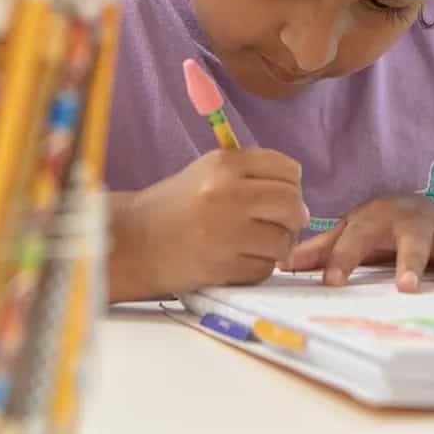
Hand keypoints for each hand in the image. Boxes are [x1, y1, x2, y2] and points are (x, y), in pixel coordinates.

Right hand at [122, 148, 308, 296]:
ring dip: (277, 246)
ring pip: (283, 240)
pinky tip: (239, 260)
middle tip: (279, 225)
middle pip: (291, 204)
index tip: (280, 196)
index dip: (291, 185)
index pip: (288, 169)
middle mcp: (226, 194)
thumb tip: (299, 200)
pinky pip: (265, 269)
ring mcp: (224, 232)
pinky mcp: (222, 267)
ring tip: (256, 244)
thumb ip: (251, 175)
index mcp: (223, 164)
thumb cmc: (174, 206)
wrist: (133, 242)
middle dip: (292, 218)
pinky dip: (259, 267)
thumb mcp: (206, 173)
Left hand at [281, 194, 433, 291]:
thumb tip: (282, 262)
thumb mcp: (349, 231)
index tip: (331, 283)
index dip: (341, 259)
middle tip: (405, 286)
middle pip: (413, 235)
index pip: (356, 237)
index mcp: (377, 217)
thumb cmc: (377, 225)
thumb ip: (321, 250)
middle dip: (410, 259)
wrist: (413, 202)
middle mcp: (414, 219)